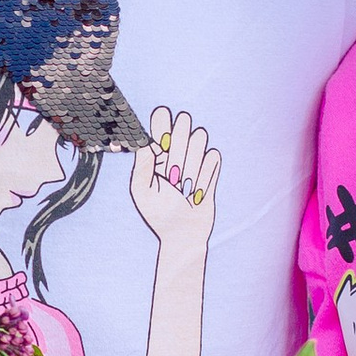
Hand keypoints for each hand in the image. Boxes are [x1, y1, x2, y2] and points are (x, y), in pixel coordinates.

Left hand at [130, 109, 222, 258]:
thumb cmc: (158, 213)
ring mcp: (195, 157)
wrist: (182, 234)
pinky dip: (206, 174)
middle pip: (184, 123)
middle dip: (179, 146)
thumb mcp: (142, 190)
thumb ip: (142, 163)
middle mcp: (177, 150)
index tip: (162, 137)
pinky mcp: (211, 168)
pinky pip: (213, 156)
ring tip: (184, 185)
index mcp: (156, 152)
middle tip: (173, 172)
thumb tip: (146, 139)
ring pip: (200, 137)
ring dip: (192, 163)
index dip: (163, 121)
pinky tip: (198, 190)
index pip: (161, 121)